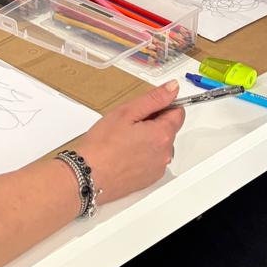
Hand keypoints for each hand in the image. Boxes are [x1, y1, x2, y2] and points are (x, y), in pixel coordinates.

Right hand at [71, 82, 184, 200]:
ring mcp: (158, 168)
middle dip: (153, 123)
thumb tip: (173, 88)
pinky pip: (152, 160)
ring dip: (148, 139)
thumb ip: (154, 99)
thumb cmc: (102, 145)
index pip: (178, 112)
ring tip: (124, 141)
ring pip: (160, 145)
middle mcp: (165, 154)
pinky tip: (124, 154)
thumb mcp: (126, 112)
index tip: (145, 109)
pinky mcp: (149, 179)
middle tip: (128, 125)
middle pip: (168, 129)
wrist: (88, 176)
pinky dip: (143, 155)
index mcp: (162, 134)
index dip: (162, 106)